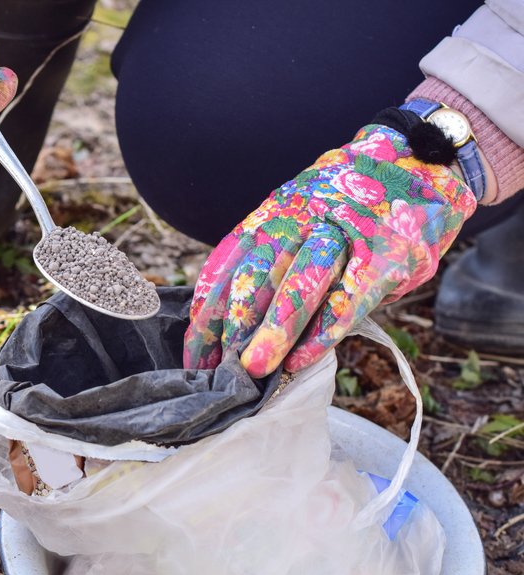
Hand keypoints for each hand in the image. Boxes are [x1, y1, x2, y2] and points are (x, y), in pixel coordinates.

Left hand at [184, 125, 476, 377]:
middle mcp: (302, 219)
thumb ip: (272, 260)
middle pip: (257, 274)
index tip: (195, 360)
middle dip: (232, 325)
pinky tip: (303, 359)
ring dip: (275, 329)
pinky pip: (350, 296)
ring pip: (301, 282)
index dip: (206, 315)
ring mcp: (346, 233)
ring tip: (255, 369)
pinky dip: (325, 330)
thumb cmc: (349, 207)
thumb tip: (232, 329)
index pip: (226, 266)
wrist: (421, 160)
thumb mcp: (301, 218)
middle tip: (218, 371)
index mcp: (273, 214)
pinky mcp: (388, 253)